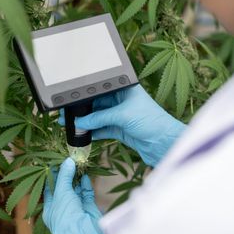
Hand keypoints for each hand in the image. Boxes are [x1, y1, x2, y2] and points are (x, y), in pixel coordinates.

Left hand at [43, 158, 105, 233]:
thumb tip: (68, 161)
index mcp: (51, 207)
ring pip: (77, 190)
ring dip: (77, 178)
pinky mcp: (89, 209)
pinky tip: (85, 176)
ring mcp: (77, 209)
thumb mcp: (61, 193)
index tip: (56, 161)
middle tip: (69, 160)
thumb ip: (65, 176)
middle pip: (64, 188)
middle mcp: (63, 208)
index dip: (53, 175)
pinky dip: (86, 185)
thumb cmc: (65, 216)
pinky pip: (87, 194)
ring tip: (78, 164)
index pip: (49, 188)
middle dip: (67, 175)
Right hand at [61, 85, 185, 165]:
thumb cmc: (152, 122)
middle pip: (98, 104)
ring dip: (86, 123)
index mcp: (125, 89)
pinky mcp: (122, 130)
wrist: (165, 144)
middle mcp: (123, 101)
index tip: (72, 101)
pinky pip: (103, 129)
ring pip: (99, 118)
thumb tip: (81, 121)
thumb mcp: (122, 115)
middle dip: (83, 111)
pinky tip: (83, 134)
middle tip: (68, 116)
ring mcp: (122, 116)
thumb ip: (99, 118)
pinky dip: (93, 132)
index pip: (101, 89)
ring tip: (71, 126)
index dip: (86, 95)